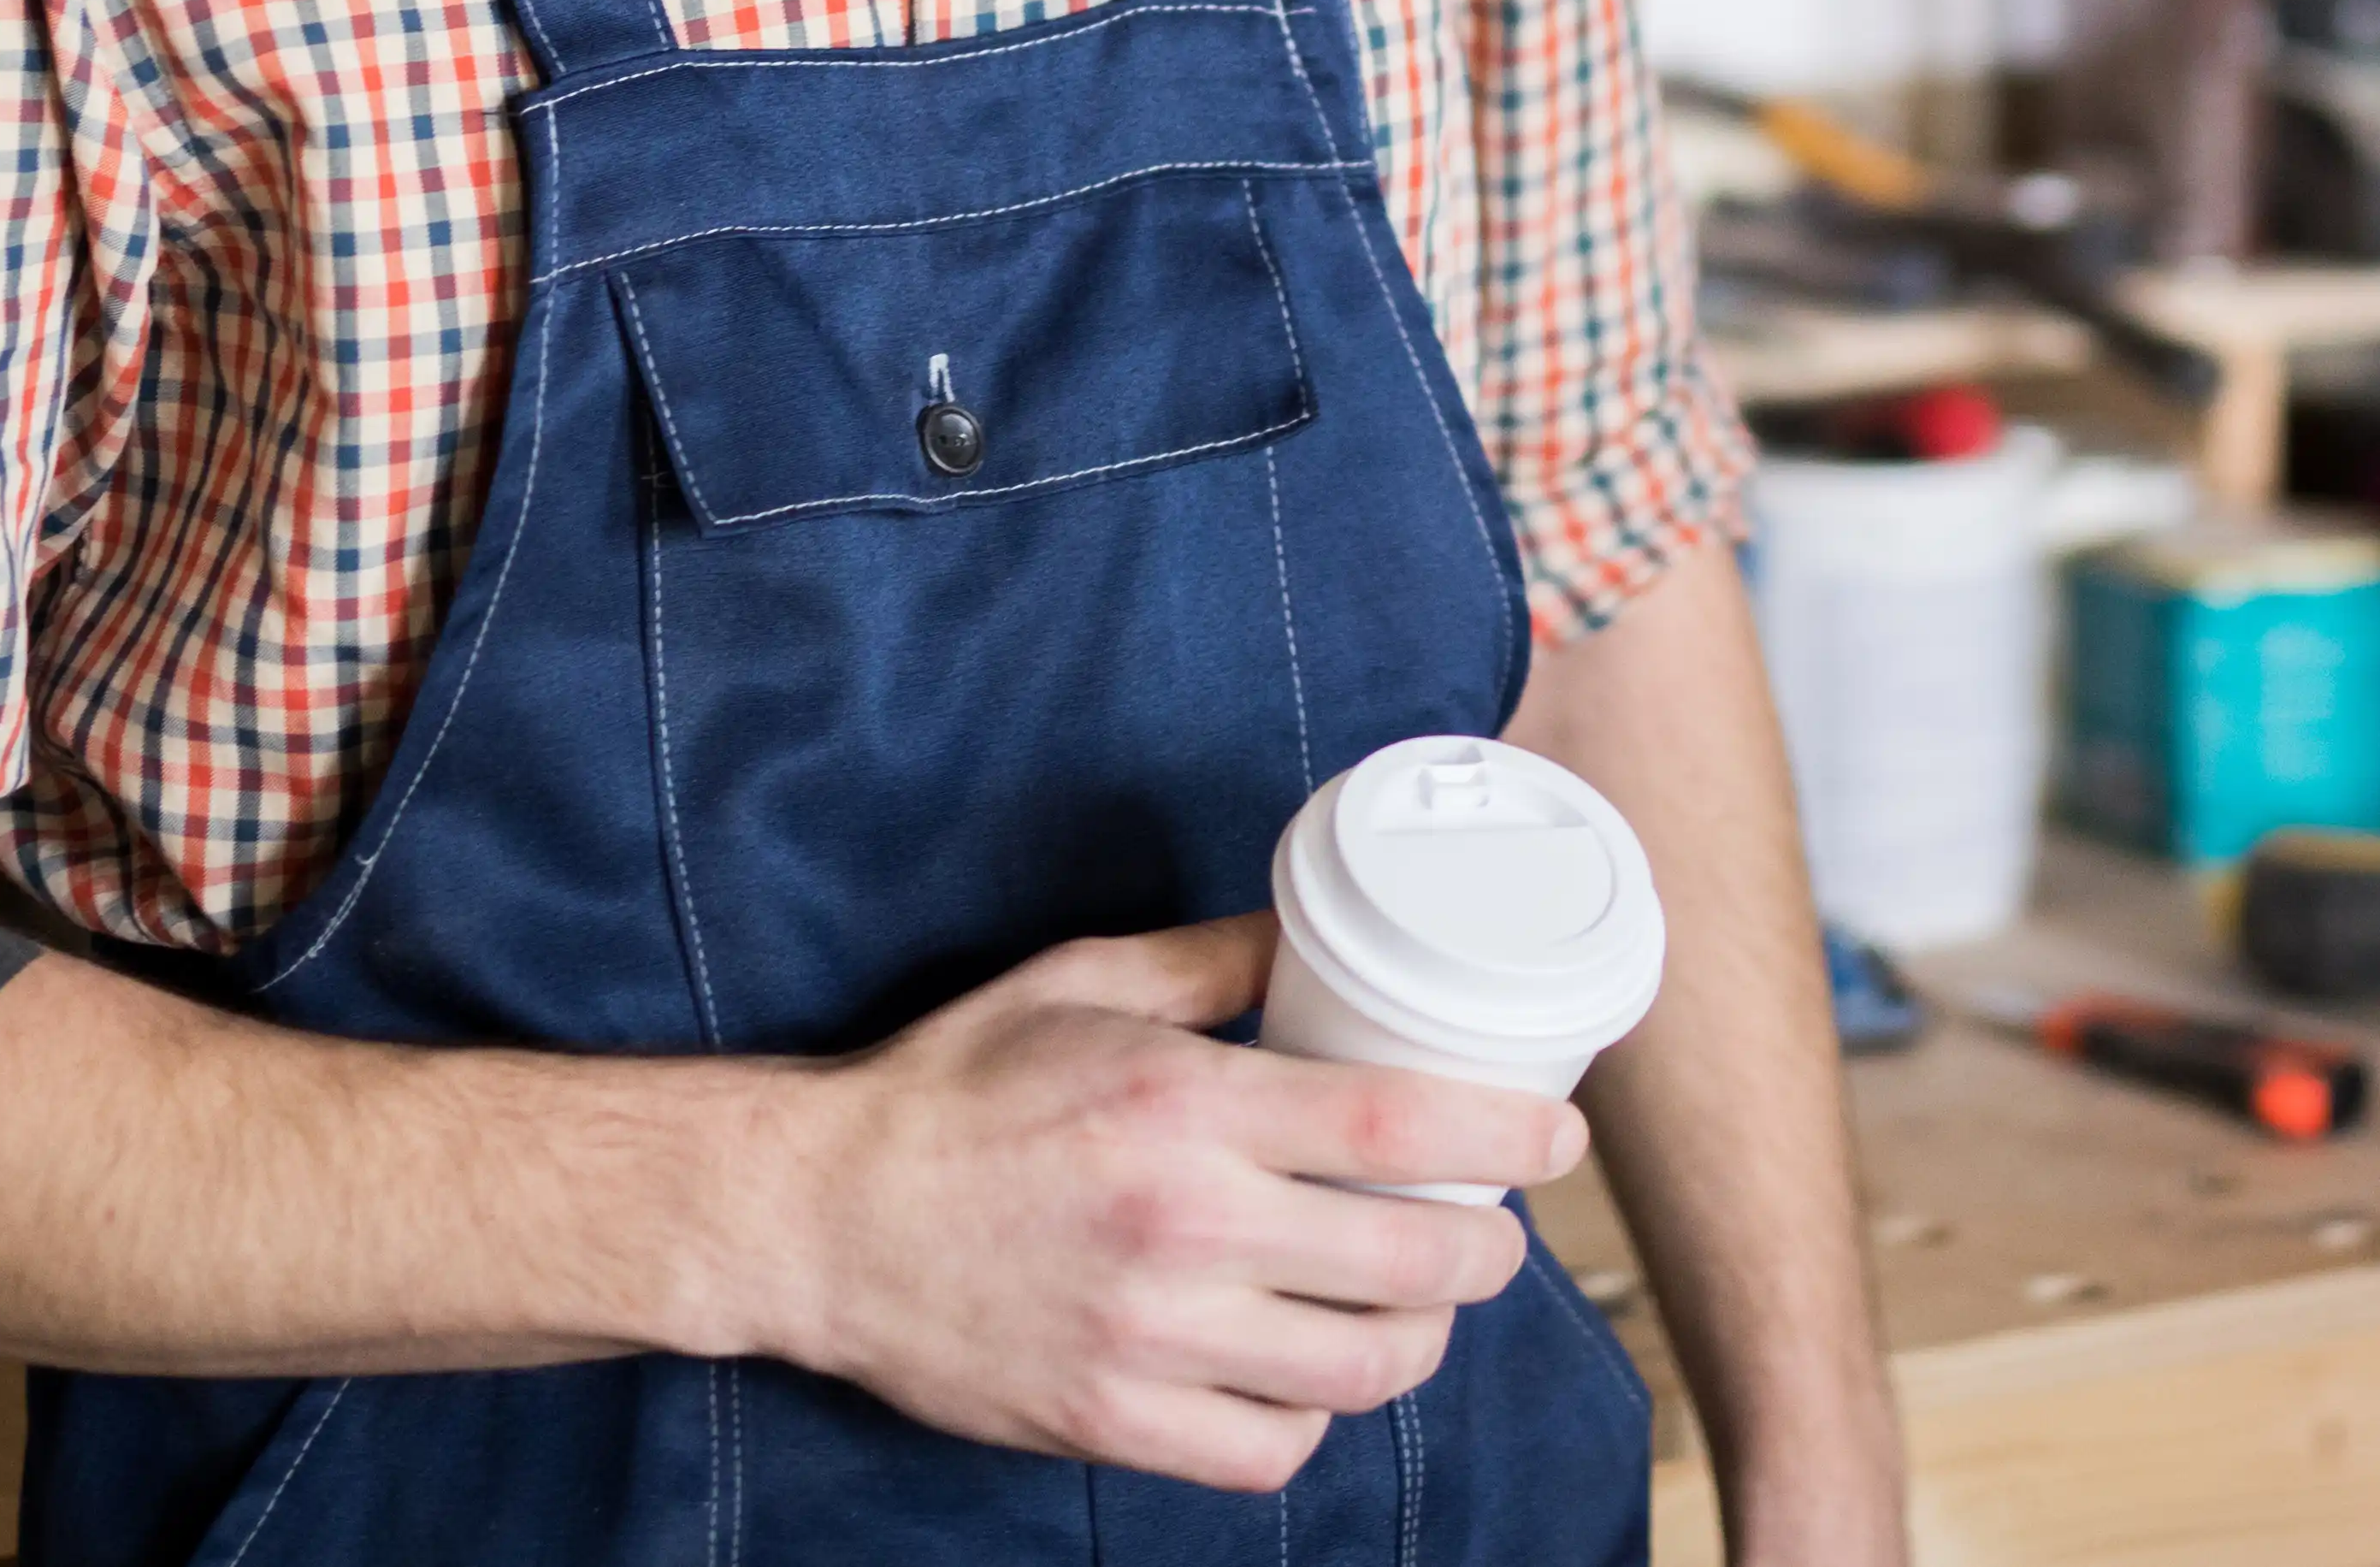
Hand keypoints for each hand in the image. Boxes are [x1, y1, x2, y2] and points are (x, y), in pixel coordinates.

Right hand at [741, 914, 1584, 1491]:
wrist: (821, 1218)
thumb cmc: (953, 1090)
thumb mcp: (1080, 982)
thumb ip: (1213, 960)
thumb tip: (1318, 931)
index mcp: (1184, 1108)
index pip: (1398, 1131)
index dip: (1508, 1135)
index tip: (1558, 1132)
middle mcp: (1182, 1229)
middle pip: (1410, 1264)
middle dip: (1487, 1249)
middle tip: (1492, 1226)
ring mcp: (1150, 1340)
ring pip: (1359, 1369)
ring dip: (1419, 1338)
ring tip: (1420, 1304)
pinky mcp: (1112, 1424)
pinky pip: (1270, 1449)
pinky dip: (1313, 1416)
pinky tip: (1310, 1372)